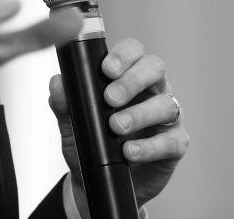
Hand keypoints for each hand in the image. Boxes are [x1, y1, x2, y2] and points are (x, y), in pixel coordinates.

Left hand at [48, 38, 188, 211]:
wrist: (97, 183)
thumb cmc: (90, 144)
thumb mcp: (72, 124)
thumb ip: (64, 103)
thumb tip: (58, 83)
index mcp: (129, 76)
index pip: (134, 51)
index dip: (123, 55)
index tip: (106, 69)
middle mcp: (152, 90)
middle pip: (155, 68)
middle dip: (133, 80)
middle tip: (110, 98)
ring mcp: (167, 117)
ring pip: (166, 104)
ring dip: (139, 114)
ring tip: (116, 127)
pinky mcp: (175, 144)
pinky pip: (172, 140)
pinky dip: (149, 146)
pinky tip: (130, 151)